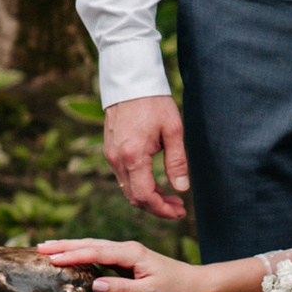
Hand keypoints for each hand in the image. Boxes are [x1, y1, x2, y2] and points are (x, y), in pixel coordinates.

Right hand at [34, 235, 206, 291]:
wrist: (193, 282)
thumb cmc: (174, 288)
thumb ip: (122, 288)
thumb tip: (94, 285)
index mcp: (132, 253)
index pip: (96, 252)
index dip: (73, 255)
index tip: (52, 258)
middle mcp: (127, 248)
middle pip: (90, 243)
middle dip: (65, 245)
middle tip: (39, 247)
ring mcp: (126, 251)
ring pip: (93, 246)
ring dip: (71, 246)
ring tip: (48, 248)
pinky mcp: (126, 258)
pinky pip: (99, 253)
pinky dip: (82, 252)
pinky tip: (71, 255)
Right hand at [102, 94, 190, 223]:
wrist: (130, 80)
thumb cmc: (154, 102)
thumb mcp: (173, 130)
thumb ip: (177, 162)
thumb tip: (182, 189)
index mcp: (133, 155)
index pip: (145, 197)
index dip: (162, 210)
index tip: (179, 211)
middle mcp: (117, 159)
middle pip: (134, 198)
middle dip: (157, 207)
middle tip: (178, 206)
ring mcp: (110, 155)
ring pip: (128, 189)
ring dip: (148, 197)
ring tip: (170, 196)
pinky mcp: (109, 150)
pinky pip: (123, 177)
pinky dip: (138, 185)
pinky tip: (154, 182)